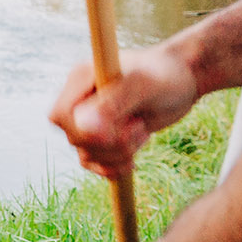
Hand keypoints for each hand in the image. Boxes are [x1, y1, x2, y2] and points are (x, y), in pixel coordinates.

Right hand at [49, 44, 199, 177]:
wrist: (182, 80)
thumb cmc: (165, 75)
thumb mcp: (143, 86)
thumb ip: (112, 104)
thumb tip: (83, 128)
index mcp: (81, 80)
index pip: (60, 116)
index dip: (83, 131)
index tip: (116, 127)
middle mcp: (80, 99)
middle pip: (74, 139)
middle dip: (110, 142)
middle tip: (138, 124)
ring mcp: (90, 118)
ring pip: (86, 153)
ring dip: (119, 152)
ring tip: (142, 129)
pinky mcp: (101, 135)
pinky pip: (93, 162)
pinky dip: (113, 166)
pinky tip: (133, 158)